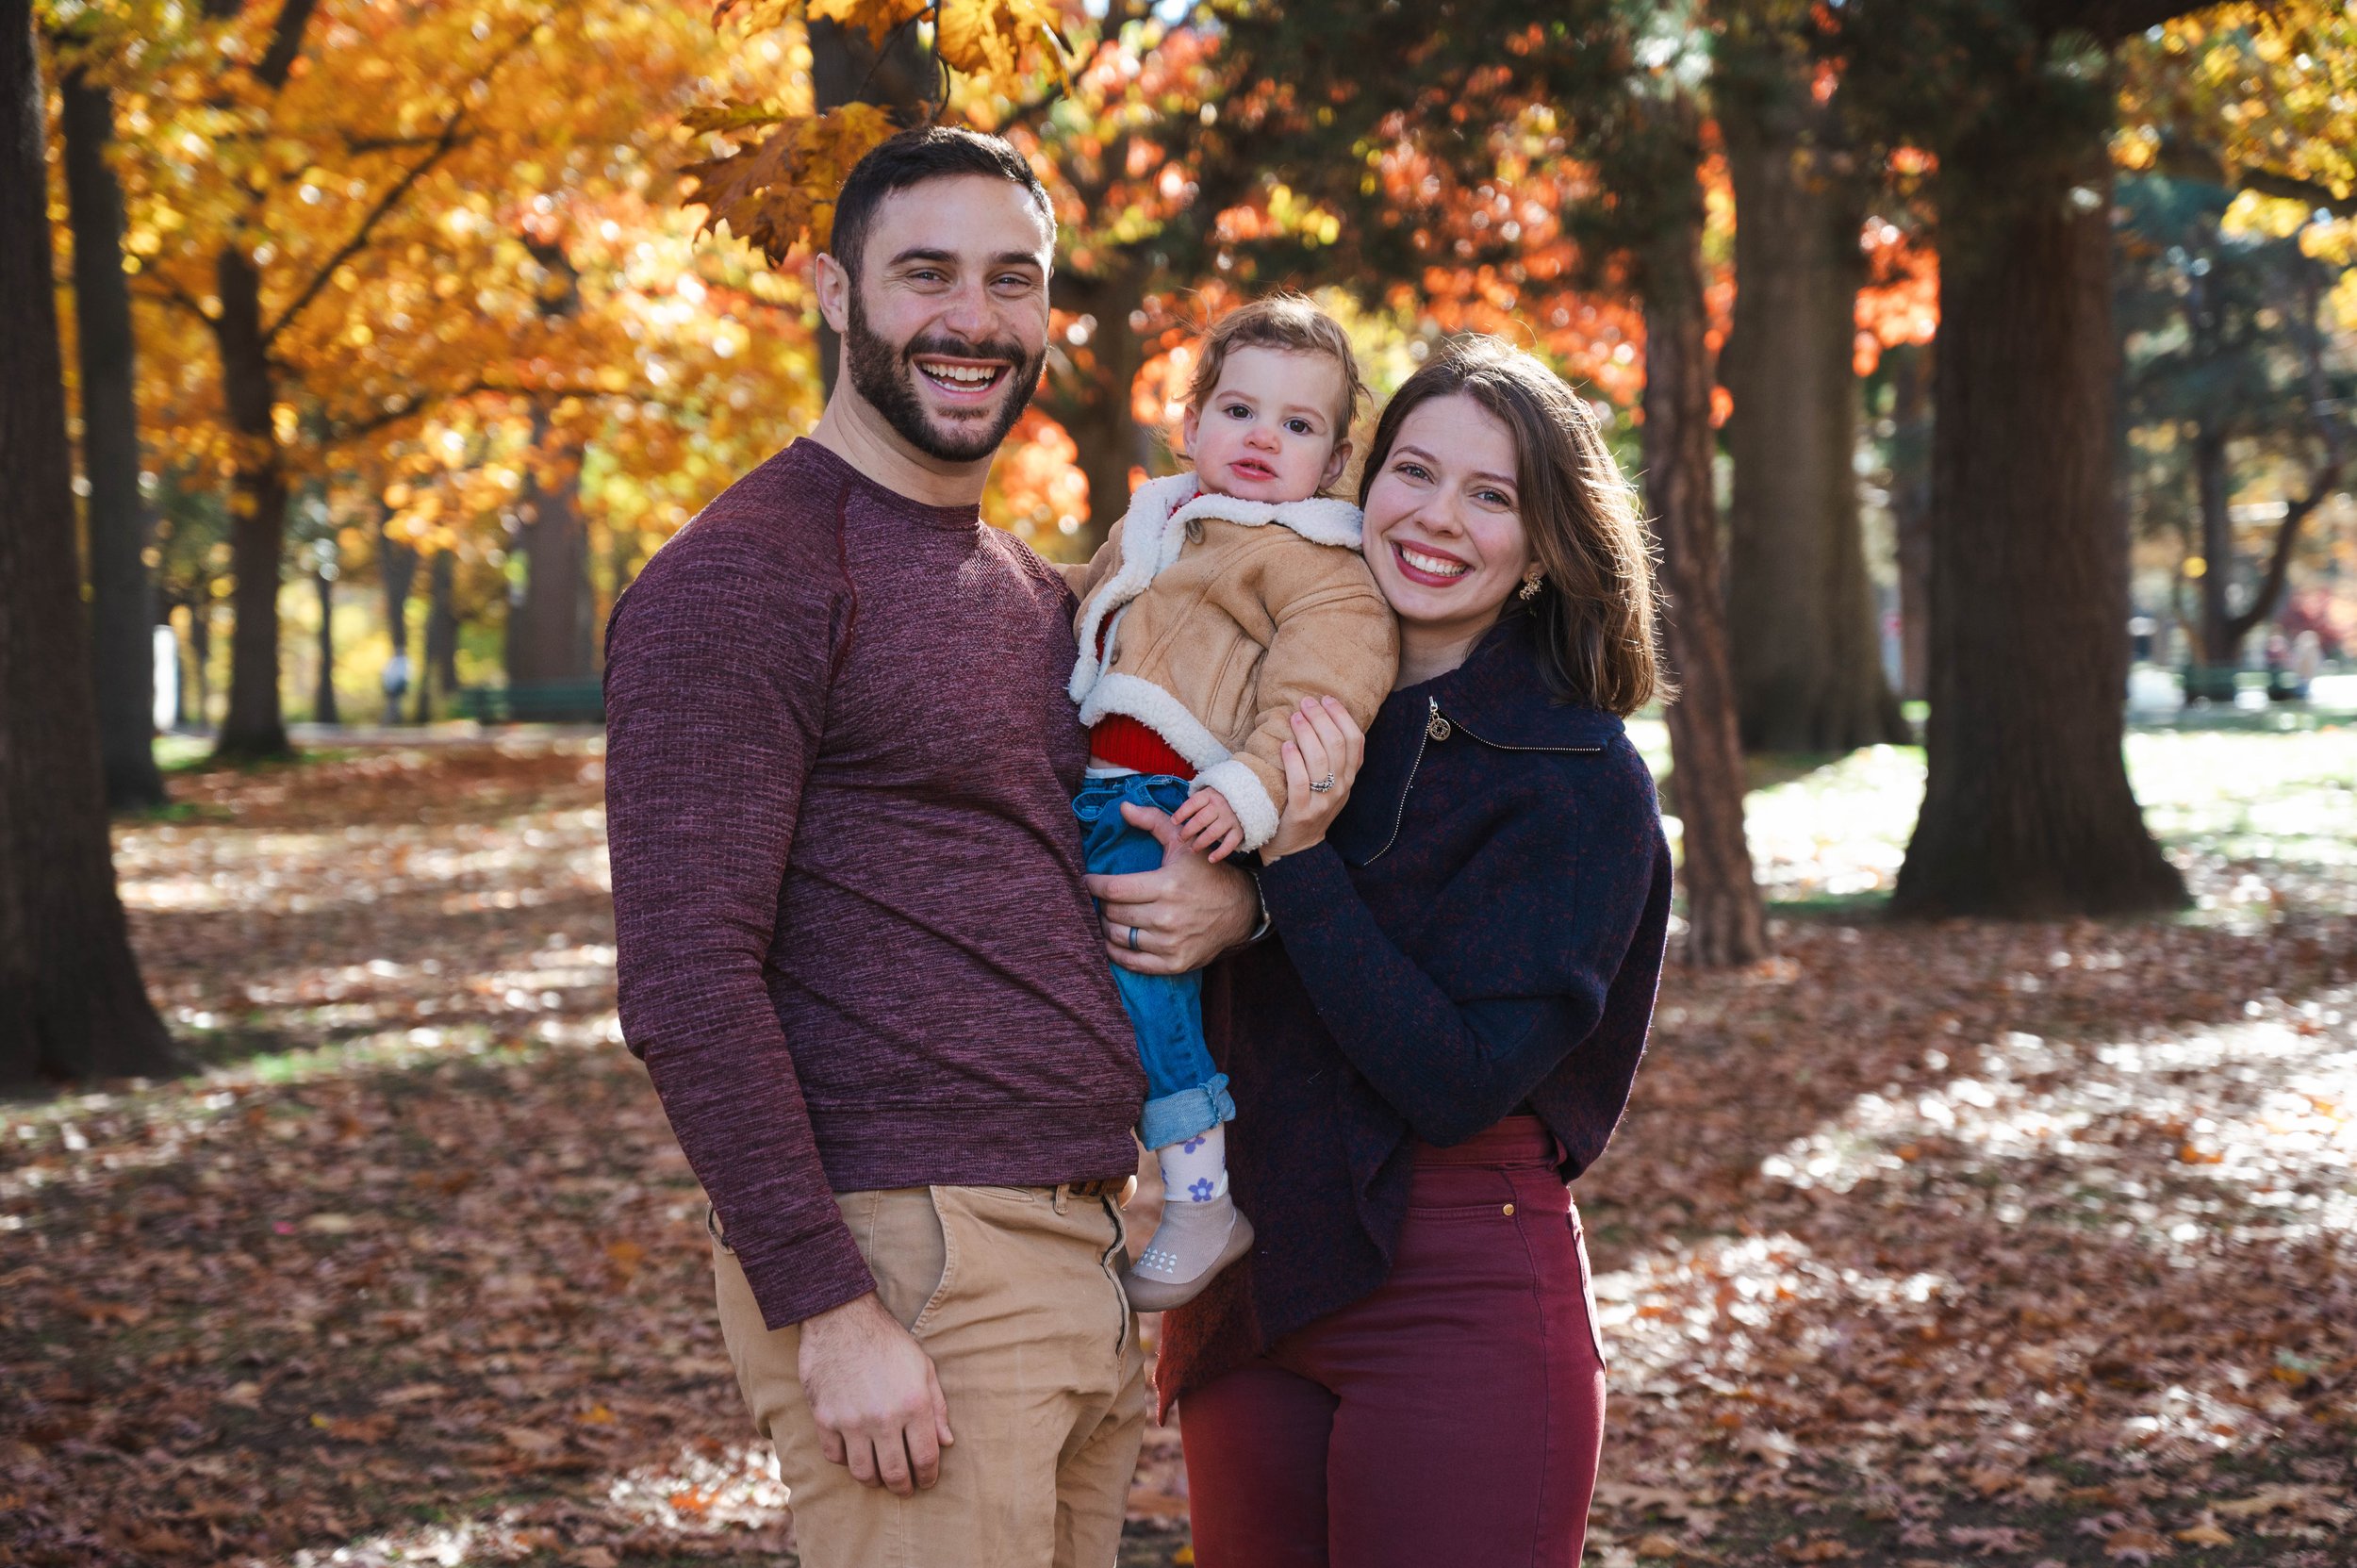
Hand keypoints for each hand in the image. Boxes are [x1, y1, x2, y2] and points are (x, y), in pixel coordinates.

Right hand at [796, 1291, 954, 1494]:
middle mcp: (884, 1418)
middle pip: (895, 1473)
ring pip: (863, 1472)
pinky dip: (845, 1461)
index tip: (927, 1481)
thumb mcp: (923, 1367)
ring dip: (874, 1480)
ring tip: (880, 1476)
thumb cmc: (888, 1341)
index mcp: (914, 1404)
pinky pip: (835, 1457)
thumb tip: (947, 1442)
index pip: (926, 1457)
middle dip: (903, 1487)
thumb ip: (937, 1407)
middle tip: (905, 1489)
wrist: (841, 1318)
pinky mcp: (824, 1418)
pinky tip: (854, 1454)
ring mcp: (851, 1420)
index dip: (929, 1476)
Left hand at [1085, 803, 1258, 973]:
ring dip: (1106, 927)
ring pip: (1119, 937)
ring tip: (1106, 917)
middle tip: (1099, 900)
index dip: (1093, 885)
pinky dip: (1116, 953)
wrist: (1240, 909)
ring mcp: (1171, 943)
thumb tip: (1123, 807)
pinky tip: (1111, 941)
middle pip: (1113, 913)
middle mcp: (1168, 917)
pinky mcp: (1175, 963)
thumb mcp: (1182, 843)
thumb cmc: (1206, 873)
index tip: (1088, 881)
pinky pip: (1133, 962)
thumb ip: (1152, 821)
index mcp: (1166, 885)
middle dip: (1100, 905)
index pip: (1114, 889)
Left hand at [1170, 787, 1244, 862]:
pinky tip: (1211, 859)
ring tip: (1192, 849)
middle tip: (1180, 838)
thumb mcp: (1209, 792)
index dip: (1182, 813)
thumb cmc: (1222, 797)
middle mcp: (1220, 806)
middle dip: (1188, 831)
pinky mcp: (1240, 830)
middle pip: (1200, 820)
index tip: (1173, 822)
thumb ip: (1197, 801)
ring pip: (1212, 833)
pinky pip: (1229, 844)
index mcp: (1210, 795)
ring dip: (1200, 843)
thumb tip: (1178, 816)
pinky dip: (1220, 853)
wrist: (1250, 797)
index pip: (1193, 803)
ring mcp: (1230, 818)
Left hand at [1263, 696, 1364, 862]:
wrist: (1298, 849)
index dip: (1342, 716)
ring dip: (1307, 734)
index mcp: (1350, 777)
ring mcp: (1323, 801)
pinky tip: (1286, 746)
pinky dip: (1294, 761)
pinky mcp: (1302, 812)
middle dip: (1322, 718)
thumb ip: (1332, 757)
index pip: (1355, 740)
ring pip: (1320, 760)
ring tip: (1295, 717)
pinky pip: (1301, 782)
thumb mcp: (1331, 783)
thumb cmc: (1311, 806)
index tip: (1326, 699)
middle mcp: (1341, 787)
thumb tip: (1320, 717)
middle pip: (1337, 745)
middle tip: (1306, 703)